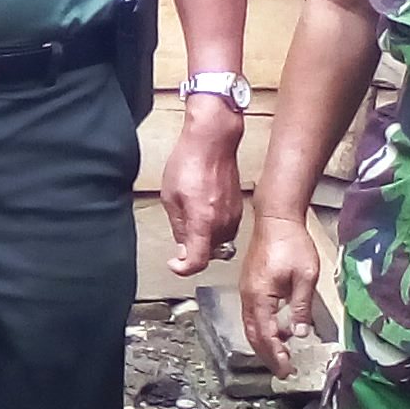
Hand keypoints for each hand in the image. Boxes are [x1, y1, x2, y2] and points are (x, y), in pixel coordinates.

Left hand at [161, 101, 246, 275]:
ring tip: (191, 219)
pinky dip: (214, 227)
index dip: (183, 269)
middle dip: (193, 250)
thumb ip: (178, 226)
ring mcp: (234, 216)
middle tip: (180, 237)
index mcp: (204, 222)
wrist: (213, 140)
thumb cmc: (191, 161)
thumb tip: (182, 245)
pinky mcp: (239, 208)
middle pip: (209, 254)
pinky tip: (203, 210)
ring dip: (205, 239)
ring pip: (219, 242)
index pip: (197, 262)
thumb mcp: (170, 197)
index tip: (175, 264)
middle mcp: (223, 223)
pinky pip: (226, 228)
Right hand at [239, 213, 321, 377]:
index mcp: (260, 297)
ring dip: (264, 342)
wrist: (277, 219)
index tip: (286, 369)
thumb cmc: (291, 243)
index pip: (265, 335)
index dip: (276, 356)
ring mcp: (247, 290)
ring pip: (250, 326)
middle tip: (282, 370)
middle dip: (267, 355)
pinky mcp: (250, 284)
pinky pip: (252, 314)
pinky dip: (263, 327)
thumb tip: (300, 333)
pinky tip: (279, 329)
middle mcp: (248, 296)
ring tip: (282, 354)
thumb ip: (301, 308)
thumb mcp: (305, 277)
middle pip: (252, 335)